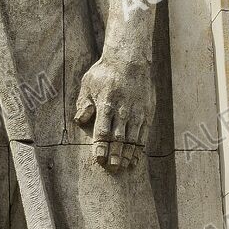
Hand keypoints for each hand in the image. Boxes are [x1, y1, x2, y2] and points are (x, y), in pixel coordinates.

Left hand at [74, 56, 154, 171]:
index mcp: (106, 103)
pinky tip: (134, 158)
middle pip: (118, 137)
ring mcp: (137, 111)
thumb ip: (84, 103)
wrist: (130, 59)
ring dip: (127, 154)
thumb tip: (81, 120)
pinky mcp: (147, 112)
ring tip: (122, 167)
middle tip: (112, 169)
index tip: (99, 158)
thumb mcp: (88, 83)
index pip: (103, 130)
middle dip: (115, 154)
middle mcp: (123, 109)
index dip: (101, 146)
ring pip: (132, 138)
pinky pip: (143, 134)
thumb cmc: (105, 72)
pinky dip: (139, 148)